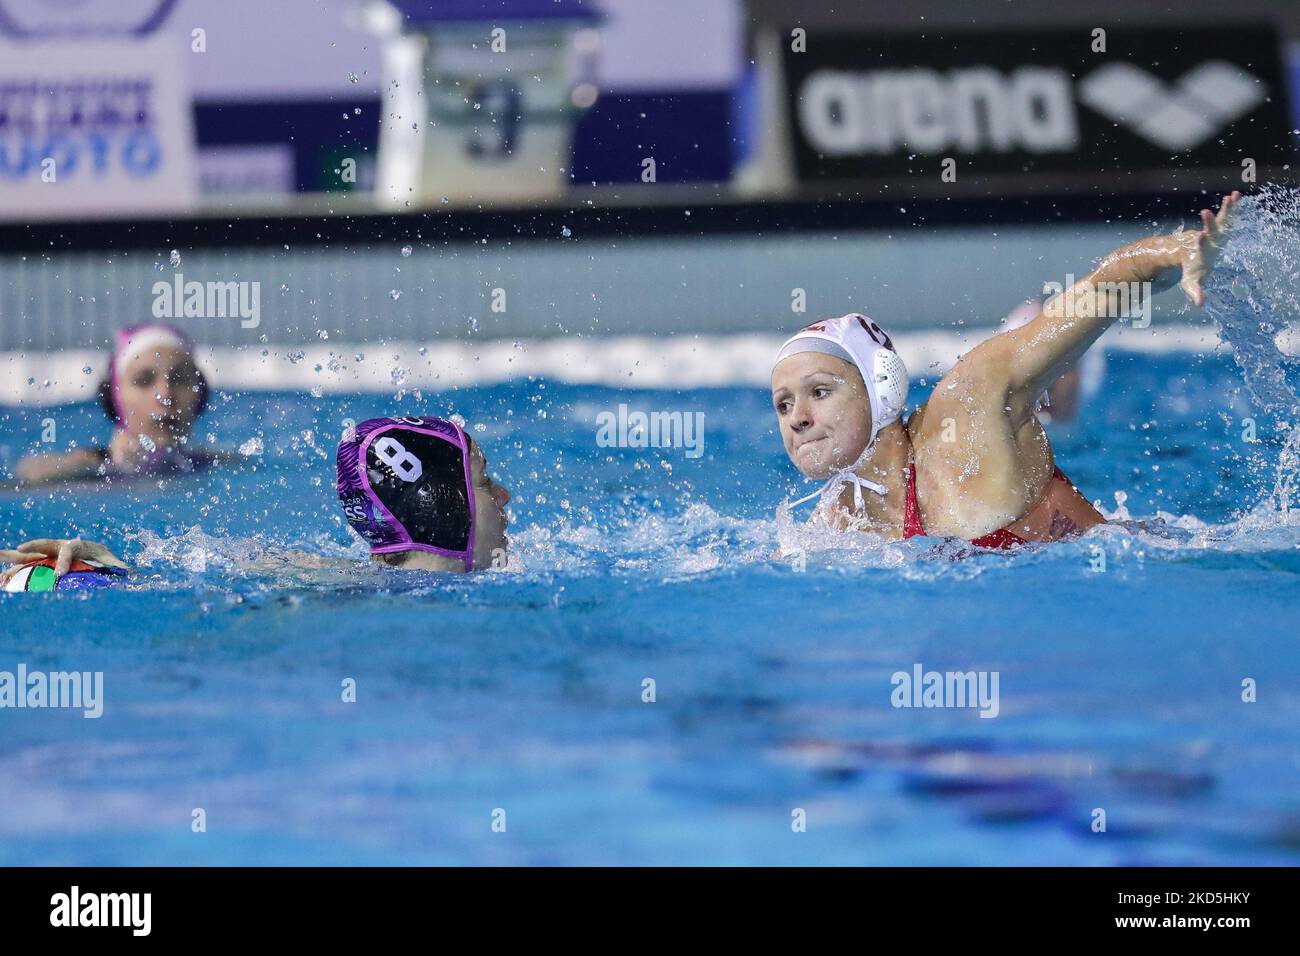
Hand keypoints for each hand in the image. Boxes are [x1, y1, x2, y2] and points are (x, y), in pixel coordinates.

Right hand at [0, 538, 127, 586]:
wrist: (92, 552)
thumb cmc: (103, 557)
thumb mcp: (113, 562)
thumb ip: (121, 567)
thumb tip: (134, 573)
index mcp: (77, 545)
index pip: (69, 550)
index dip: (64, 561)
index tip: (60, 576)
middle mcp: (59, 546)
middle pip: (43, 544)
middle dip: (31, 546)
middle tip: (18, 549)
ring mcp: (48, 554)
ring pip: (28, 555)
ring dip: (12, 559)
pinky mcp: (41, 563)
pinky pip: (25, 567)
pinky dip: (12, 573)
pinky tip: (2, 582)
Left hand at [1176, 191, 1239, 306]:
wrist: (1187, 254)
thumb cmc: (1192, 269)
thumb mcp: (1191, 282)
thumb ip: (1195, 291)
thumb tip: (1200, 304)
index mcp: (1201, 252)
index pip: (1200, 247)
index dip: (1201, 242)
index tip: (1201, 236)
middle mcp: (1207, 240)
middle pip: (1208, 230)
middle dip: (1208, 223)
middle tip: (1205, 212)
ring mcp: (1213, 232)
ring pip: (1219, 220)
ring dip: (1225, 209)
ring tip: (1230, 197)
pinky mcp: (1219, 227)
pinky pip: (1227, 215)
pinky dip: (1231, 206)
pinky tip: (1235, 194)